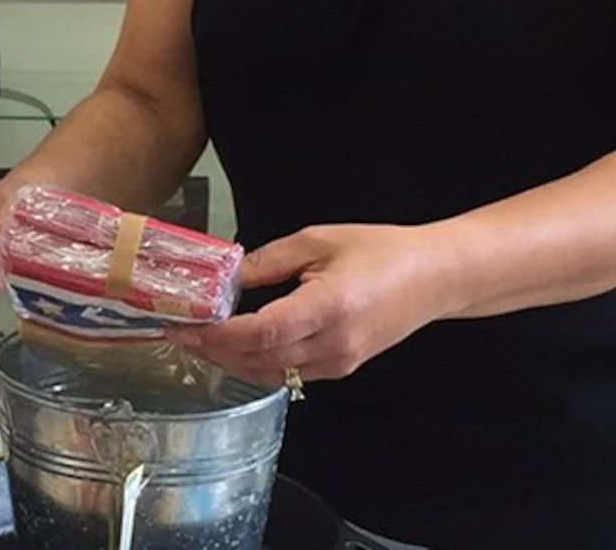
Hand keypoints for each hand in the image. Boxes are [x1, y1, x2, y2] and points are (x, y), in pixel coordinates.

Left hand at [169, 224, 453, 386]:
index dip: (219, 335)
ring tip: (202, 340)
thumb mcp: (318, 241)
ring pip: (272, 373)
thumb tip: (226, 277)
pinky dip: (258, 364)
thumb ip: (268, 261)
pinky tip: (239, 345)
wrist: (434, 278)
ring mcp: (340, 362)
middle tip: (181, 333)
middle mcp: (333, 344)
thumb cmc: (379, 250)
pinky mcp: (343, 369)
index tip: (186, 327)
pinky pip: (290, 374)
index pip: (263, 332)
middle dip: (215, 351)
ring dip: (233, 361)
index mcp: (329, 307)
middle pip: (260, 360)